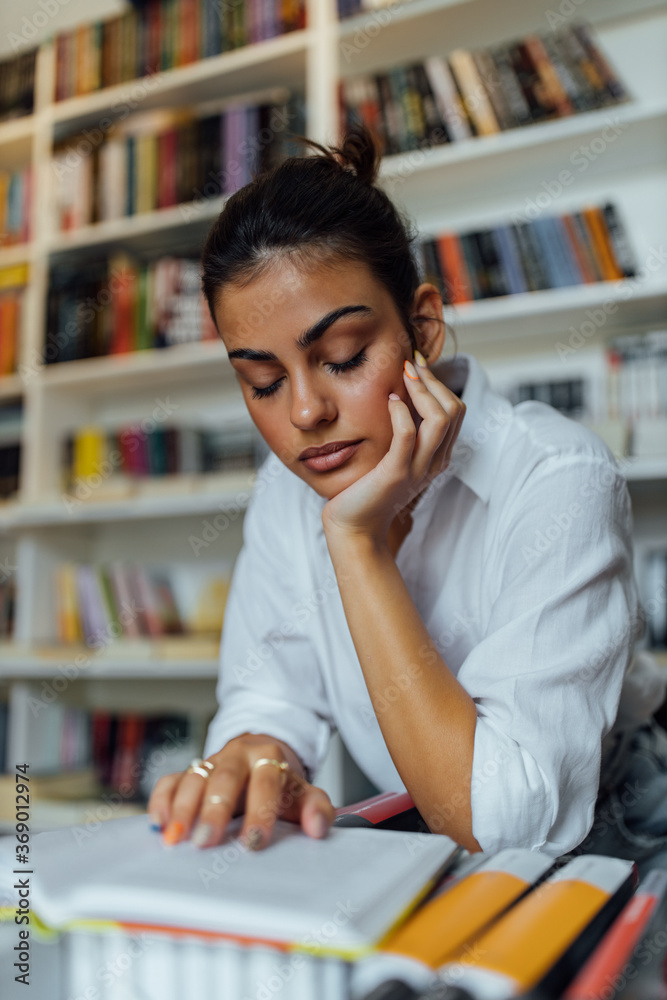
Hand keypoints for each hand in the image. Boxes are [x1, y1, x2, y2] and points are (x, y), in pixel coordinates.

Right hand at [146, 733, 334, 849]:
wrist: (259, 757)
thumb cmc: (279, 785)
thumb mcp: (302, 793)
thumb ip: (316, 808)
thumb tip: (318, 828)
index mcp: (269, 758)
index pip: (265, 782)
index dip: (260, 811)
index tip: (254, 842)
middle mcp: (237, 756)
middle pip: (225, 778)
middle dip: (214, 810)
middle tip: (205, 841)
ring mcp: (210, 763)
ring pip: (194, 779)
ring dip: (183, 809)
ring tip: (175, 839)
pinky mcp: (189, 772)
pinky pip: (170, 780)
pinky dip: (162, 799)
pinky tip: (158, 822)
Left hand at [321, 352, 465, 545]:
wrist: (354, 526)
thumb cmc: (368, 488)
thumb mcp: (394, 455)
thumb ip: (404, 432)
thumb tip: (401, 393)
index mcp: (437, 456)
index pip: (456, 411)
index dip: (440, 383)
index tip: (417, 366)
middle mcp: (434, 462)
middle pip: (454, 410)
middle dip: (433, 381)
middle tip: (411, 364)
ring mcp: (418, 468)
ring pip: (440, 418)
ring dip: (422, 389)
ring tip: (404, 375)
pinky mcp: (396, 473)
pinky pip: (408, 436)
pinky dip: (401, 412)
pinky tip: (390, 399)